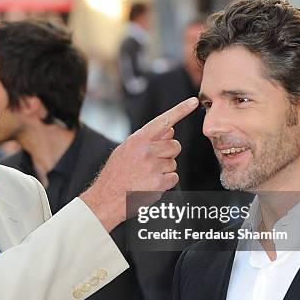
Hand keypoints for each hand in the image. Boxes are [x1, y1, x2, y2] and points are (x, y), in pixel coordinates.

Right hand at [80, 97, 198, 230]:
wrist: (106, 197)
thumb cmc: (116, 173)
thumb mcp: (126, 149)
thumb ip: (147, 139)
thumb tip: (170, 129)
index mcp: (137, 140)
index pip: (163, 121)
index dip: (180, 110)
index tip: (193, 101)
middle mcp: (146, 151)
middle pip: (175, 146)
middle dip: (169, 153)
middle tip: (153, 162)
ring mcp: (153, 167)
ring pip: (174, 163)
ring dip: (165, 169)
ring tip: (146, 175)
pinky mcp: (158, 183)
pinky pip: (173, 178)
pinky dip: (166, 182)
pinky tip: (150, 184)